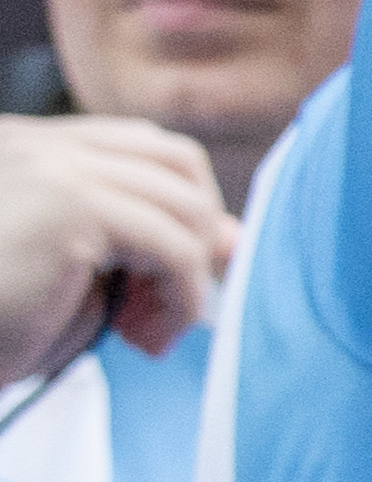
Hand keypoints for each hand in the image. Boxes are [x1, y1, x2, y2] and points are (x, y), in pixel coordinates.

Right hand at [0, 113, 236, 387]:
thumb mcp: (75, 280)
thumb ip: (145, 247)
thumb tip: (235, 239)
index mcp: (25, 147)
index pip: (140, 150)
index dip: (183, 209)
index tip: (179, 279)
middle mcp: (34, 142)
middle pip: (176, 162)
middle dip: (199, 233)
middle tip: (171, 306)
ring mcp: (50, 164)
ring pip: (185, 204)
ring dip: (188, 277)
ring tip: (147, 333)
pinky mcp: (66, 204)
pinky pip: (174, 246)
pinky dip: (182, 299)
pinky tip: (146, 339)